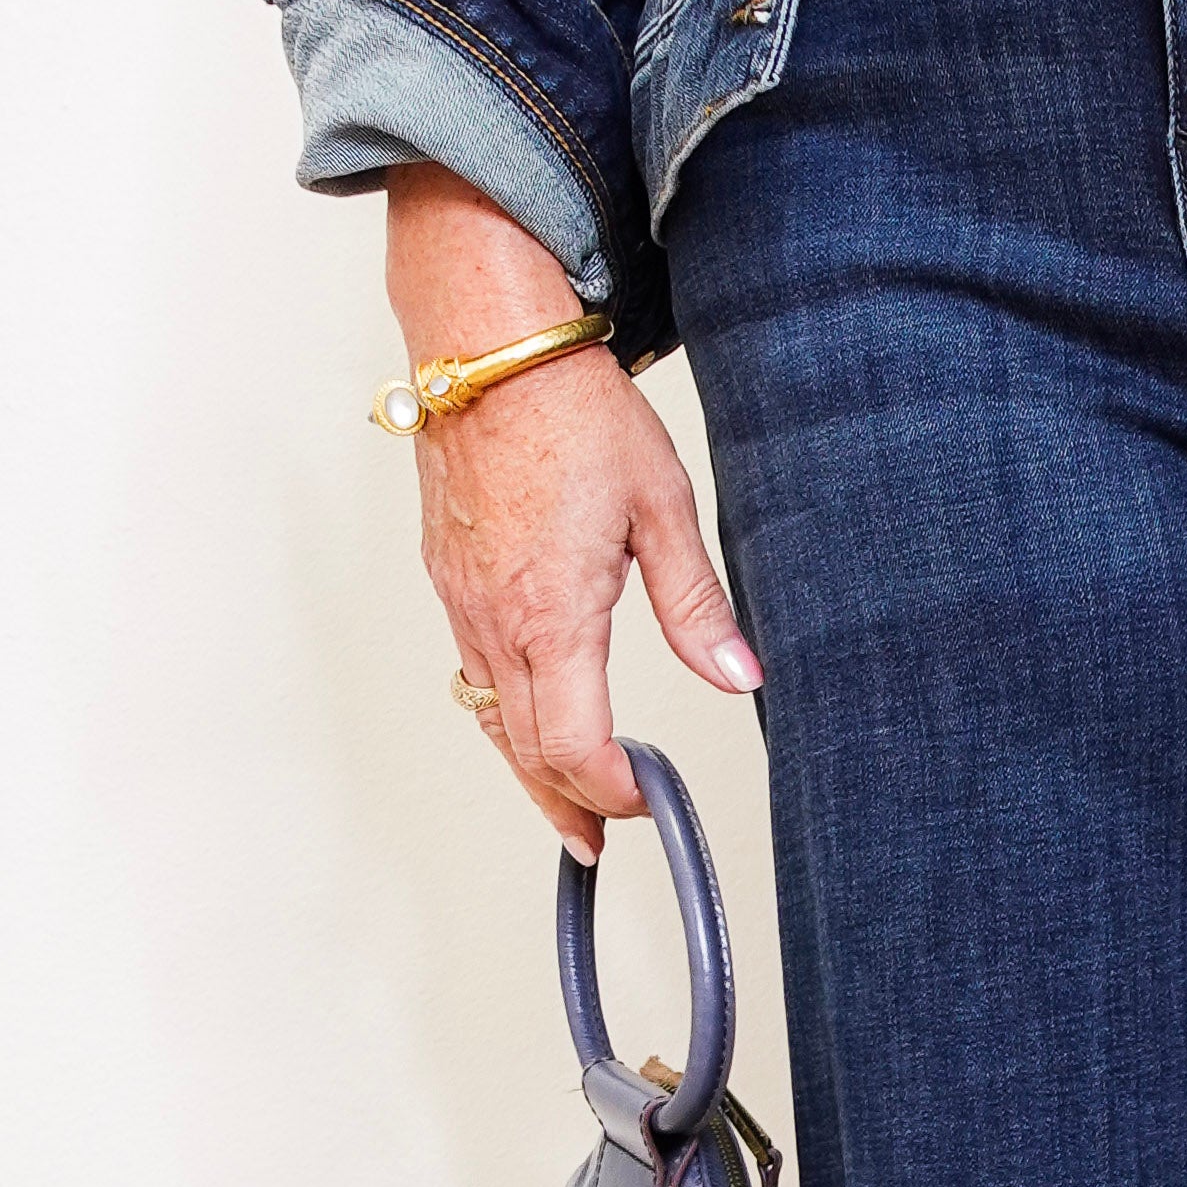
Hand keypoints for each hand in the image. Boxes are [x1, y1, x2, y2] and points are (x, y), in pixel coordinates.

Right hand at [383, 163, 758, 862]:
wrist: (488, 343)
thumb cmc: (570, 408)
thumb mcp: (661, 507)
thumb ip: (696, 606)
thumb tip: (739, 677)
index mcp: (552, 616)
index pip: (575, 747)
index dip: (613, 791)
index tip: (646, 800)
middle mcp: (494, 620)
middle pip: (525, 750)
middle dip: (564, 804)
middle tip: (595, 843)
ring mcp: (462, 601)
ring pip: (490, 716)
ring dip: (528, 768)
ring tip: (562, 803)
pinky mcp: (447, 576)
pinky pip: (470, 671)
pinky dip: (502, 713)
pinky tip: (528, 717)